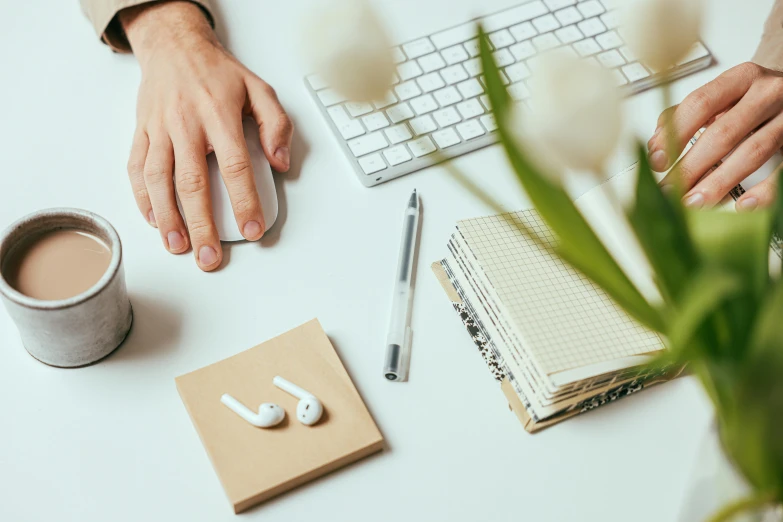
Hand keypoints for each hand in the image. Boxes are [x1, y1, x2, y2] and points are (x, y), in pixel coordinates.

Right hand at [121, 1, 292, 270]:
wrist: (174, 45)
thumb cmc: (217, 72)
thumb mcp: (259, 90)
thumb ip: (275, 126)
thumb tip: (280, 163)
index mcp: (219, 116)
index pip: (235, 167)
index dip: (244, 202)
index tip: (252, 230)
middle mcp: (186, 125)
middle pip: (193, 183)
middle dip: (202, 225)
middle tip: (209, 256)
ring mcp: (160, 129)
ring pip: (159, 180)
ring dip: (168, 218)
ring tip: (178, 246)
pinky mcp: (141, 132)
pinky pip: (136, 168)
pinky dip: (143, 198)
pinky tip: (154, 220)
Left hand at [647, 62, 781, 209]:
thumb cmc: (754, 98)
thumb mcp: (725, 94)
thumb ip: (688, 114)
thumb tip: (657, 144)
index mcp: (741, 78)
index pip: (700, 104)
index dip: (675, 134)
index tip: (658, 160)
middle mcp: (768, 93)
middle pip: (723, 133)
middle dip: (691, 166)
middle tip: (670, 190)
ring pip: (751, 152)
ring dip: (718, 182)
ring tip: (694, 202)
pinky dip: (764, 191)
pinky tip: (743, 205)